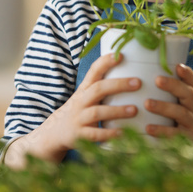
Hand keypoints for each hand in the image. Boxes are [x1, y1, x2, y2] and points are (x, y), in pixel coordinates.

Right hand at [29, 53, 143, 160]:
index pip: (93, 71)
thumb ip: (103, 86)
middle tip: (138, 82)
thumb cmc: (80, 110)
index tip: (121, 55)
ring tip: (135, 110)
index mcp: (84, 89)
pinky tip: (123, 133)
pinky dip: (108, 134)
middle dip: (118, 85)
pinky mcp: (79, 136)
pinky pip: (94, 135)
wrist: (55, 133)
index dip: (105, 62)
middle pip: (98, 89)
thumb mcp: (86, 95)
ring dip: (116, 111)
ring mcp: (79, 118)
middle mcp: (81, 101)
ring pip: (97, 112)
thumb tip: (133, 71)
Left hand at [145, 63, 192, 141]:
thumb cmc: (172, 125)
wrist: (188, 155)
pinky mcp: (185, 142)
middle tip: (157, 79)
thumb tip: (138, 76)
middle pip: (188, 94)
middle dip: (173, 85)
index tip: (177, 66)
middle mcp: (192, 110)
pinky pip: (174, 135)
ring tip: (147, 103)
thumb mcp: (171, 108)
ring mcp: (190, 126)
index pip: (192, 83)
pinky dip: (161, 130)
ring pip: (181, 113)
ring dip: (164, 106)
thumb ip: (161, 95)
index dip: (187, 74)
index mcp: (188, 100)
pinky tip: (148, 128)